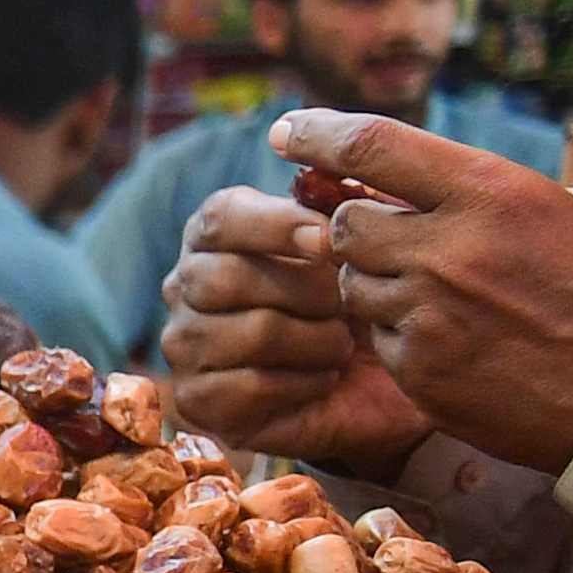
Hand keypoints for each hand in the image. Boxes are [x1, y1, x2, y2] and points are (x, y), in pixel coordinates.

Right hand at [157, 197, 423, 475]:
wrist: (387, 383)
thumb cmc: (372, 302)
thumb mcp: (370, 243)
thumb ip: (345, 201)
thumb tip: (322, 171)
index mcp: (218, 237)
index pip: (219, 218)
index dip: (273, 226)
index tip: (326, 238)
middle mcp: (187, 287)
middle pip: (223, 277)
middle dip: (304, 290)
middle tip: (350, 302)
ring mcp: (186, 346)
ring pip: (245, 332)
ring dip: (314, 340)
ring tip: (344, 344)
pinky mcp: (199, 401)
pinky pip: (247, 386)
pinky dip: (303, 382)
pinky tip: (326, 377)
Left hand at [271, 107, 572, 476]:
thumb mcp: (565, 213)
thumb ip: (481, 190)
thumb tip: (391, 172)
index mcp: (494, 194)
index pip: (375, 145)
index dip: (319, 133)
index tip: (286, 130)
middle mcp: (451, 250)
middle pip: (346, 224)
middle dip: (360, 229)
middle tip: (399, 240)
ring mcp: (429, 314)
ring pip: (352, 283)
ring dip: (380, 284)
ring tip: (443, 294)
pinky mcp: (417, 370)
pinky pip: (375, 336)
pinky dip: (400, 334)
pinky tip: (453, 339)